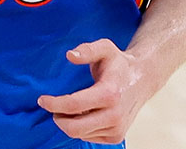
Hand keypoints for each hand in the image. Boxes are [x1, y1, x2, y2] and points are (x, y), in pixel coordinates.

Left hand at [36, 39, 151, 143]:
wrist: (143, 79)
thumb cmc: (119, 64)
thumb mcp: (105, 48)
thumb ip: (87, 49)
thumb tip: (70, 55)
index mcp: (109, 93)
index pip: (73, 105)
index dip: (54, 104)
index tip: (42, 100)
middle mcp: (114, 115)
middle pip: (74, 127)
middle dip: (58, 118)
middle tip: (52, 108)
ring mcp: (116, 128)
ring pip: (80, 134)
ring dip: (69, 123)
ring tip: (70, 109)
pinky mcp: (116, 137)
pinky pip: (89, 137)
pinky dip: (81, 128)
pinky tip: (83, 115)